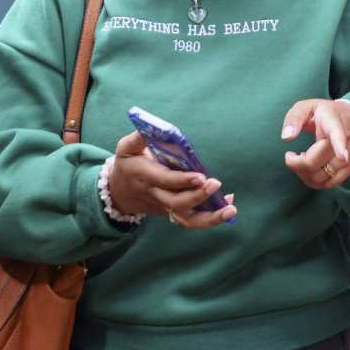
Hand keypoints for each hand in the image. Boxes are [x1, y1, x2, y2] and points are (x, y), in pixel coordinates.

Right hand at [107, 132, 237, 228]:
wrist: (119, 193)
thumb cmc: (127, 165)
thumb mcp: (125, 148)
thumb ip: (137, 138)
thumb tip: (153, 128)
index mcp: (145, 176)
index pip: (165, 181)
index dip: (182, 180)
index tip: (200, 176)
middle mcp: (157, 195)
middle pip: (178, 202)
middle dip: (198, 196)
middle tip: (216, 184)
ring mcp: (166, 206)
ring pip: (187, 219)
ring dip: (210, 218)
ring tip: (230, 210)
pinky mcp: (174, 212)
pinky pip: (192, 220)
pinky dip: (211, 218)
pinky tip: (228, 208)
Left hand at [281, 99, 349, 189]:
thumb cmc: (325, 113)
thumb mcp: (307, 107)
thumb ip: (294, 118)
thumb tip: (286, 137)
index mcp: (334, 122)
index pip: (338, 135)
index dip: (340, 146)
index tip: (343, 156)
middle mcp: (347, 141)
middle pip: (316, 163)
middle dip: (297, 163)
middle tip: (290, 155)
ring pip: (321, 177)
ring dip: (304, 173)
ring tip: (301, 158)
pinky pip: (329, 184)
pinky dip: (314, 180)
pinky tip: (310, 168)